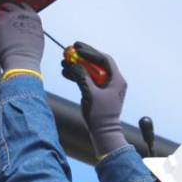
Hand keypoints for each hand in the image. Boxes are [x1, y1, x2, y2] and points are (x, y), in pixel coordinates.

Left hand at [0, 2, 43, 72]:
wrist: (21, 60)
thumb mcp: (37, 37)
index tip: (12, 11)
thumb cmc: (30, 54)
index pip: (23, 6)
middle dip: (3, 10)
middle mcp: (19, 14)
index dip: (16, 8)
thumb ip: (30, 28)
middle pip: (9, 6)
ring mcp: (7, 18)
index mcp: (31, 17)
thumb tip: (25, 29)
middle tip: (0, 16)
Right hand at [62, 42, 127, 156]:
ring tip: (64, 61)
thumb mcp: (90, 95)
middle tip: (71, 49)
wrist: (103, 133)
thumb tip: (74, 65)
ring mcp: (106, 87)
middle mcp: (113, 81)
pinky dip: (78, 76)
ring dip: (78, 66)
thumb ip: (83, 78)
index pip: (104, 60)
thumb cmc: (100, 116)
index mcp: (117, 80)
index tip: (78, 48)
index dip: (90, 52)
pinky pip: (88, 80)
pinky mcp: (99, 93)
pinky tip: (66, 72)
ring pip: (91, 71)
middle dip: (83, 57)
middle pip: (97, 63)